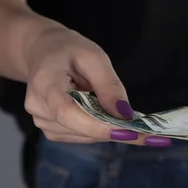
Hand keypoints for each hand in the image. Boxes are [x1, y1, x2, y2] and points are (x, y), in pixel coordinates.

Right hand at [23, 24, 170, 146]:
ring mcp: (42, 121)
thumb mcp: (93, 56)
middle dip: (114, 130)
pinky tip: (106, 117)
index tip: (129, 131)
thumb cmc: (68, 50)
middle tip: (149, 134)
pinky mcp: (51, 129)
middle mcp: (38, 107)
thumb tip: (125, 115)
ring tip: (125, 118)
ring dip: (108, 130)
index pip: (67, 112)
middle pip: (80, 128)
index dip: (97, 126)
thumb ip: (109, 85)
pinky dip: (99, 130)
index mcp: (44, 83)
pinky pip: (81, 137)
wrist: (43, 52)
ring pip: (84, 136)